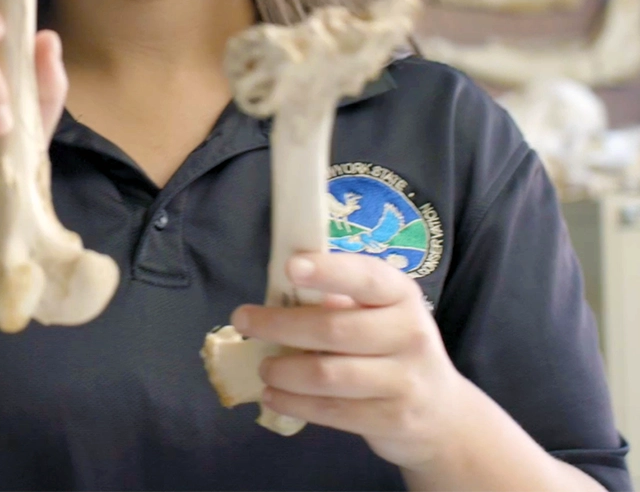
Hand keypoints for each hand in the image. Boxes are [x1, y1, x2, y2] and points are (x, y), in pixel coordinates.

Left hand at [231, 252, 470, 468]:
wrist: (442, 415)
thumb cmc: (392, 346)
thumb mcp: (378, 313)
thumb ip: (338, 300)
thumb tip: (278, 294)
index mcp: (401, 295)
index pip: (365, 277)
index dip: (328, 270)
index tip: (291, 266)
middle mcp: (409, 333)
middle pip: (334, 329)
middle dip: (280, 325)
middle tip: (244, 320)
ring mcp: (404, 380)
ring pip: (328, 375)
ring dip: (284, 371)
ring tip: (263, 367)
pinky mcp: (392, 420)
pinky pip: (332, 411)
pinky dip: (295, 404)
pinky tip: (274, 396)